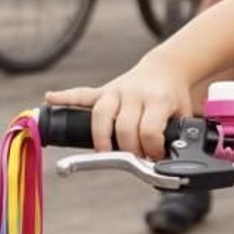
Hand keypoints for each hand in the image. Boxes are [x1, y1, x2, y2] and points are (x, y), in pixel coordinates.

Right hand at [44, 60, 195, 159]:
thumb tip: (171, 165)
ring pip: (101, 114)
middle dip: (128, 149)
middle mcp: (135, 94)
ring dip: (101, 137)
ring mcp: (117, 91)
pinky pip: (82, 94)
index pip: (149, 130)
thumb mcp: (183, 115)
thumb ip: (176, 137)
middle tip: (135, 158)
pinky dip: (65, 98)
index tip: (154, 157)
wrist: (167, 69)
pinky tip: (50, 99)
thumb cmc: (173, 97)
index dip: (151, 150)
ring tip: (104, 153)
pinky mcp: (104, 90)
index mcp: (159, 100)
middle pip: (124, 127)